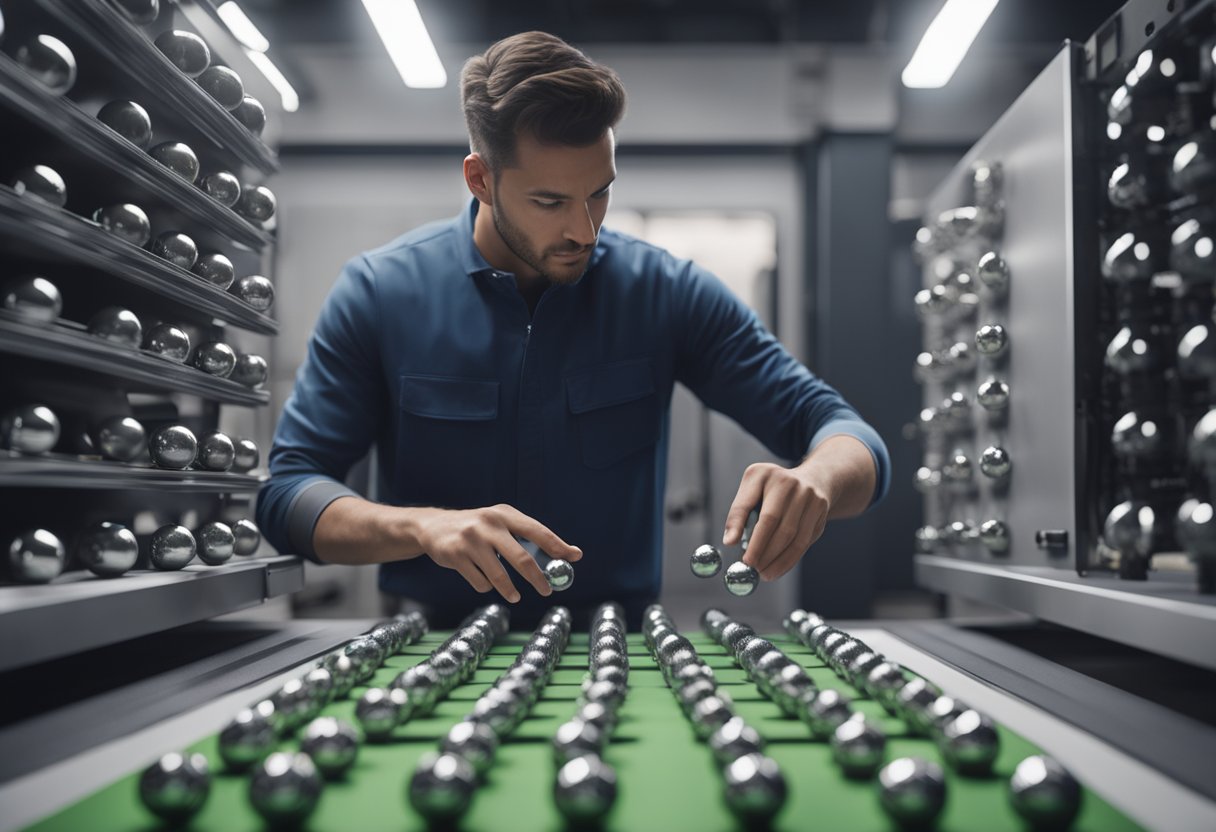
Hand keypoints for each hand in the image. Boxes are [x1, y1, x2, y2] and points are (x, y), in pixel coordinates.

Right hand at [415, 504, 581, 602]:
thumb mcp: (499, 523)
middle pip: (521, 557)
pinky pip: (480, 582)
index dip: (557, 545)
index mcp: (504, 514)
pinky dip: (486, 586)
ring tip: (515, 596)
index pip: (537, 530)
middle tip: (547, 591)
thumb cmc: (476, 529)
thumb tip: (567, 554)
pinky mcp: (455, 556)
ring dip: (510, 590)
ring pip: (499, 576)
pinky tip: (482, 579)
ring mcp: (470, 540)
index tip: (574, 557)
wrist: (432, 526)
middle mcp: (488, 524)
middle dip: (537, 578)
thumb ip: (527, 536)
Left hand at [722, 462, 829, 580]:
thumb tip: (729, 541)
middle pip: (777, 526)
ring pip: (794, 538)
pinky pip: (804, 543)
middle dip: (763, 552)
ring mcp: (811, 498)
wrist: (814, 479)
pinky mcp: (821, 514)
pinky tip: (777, 568)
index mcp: (766, 474)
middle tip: (751, 569)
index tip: (742, 558)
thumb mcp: (751, 489)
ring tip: (763, 573)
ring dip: (777, 561)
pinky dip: (789, 560)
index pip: (751, 506)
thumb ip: (739, 513)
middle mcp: (792, 484)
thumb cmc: (773, 488)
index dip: (745, 533)